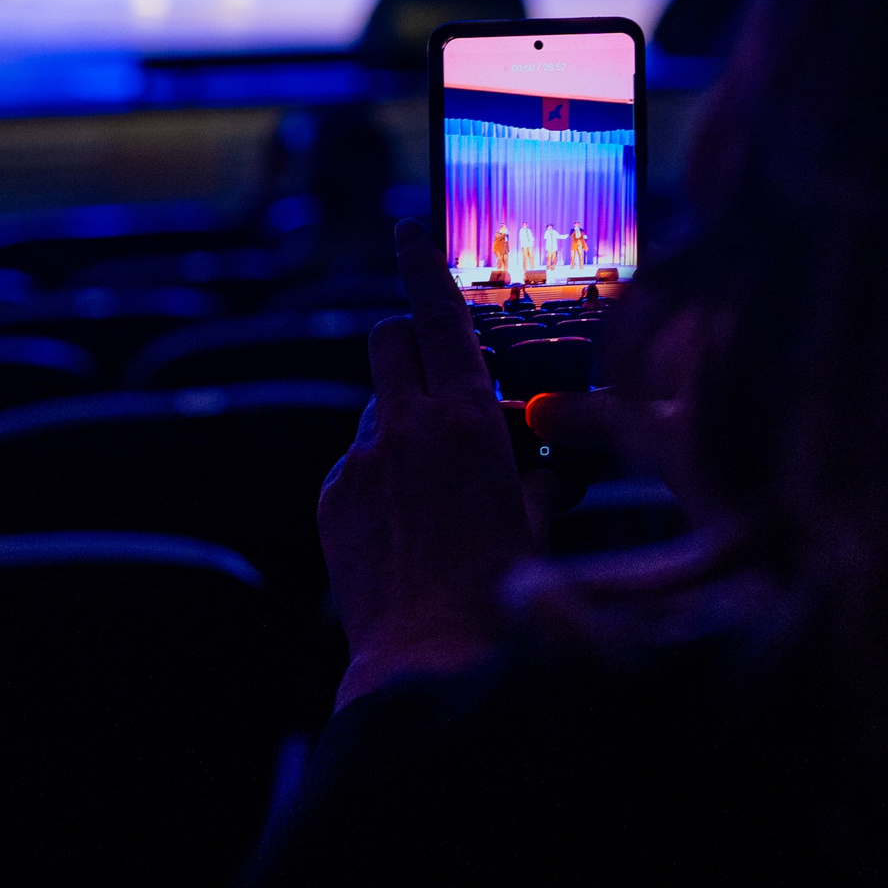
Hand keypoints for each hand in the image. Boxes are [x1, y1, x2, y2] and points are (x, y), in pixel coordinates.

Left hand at [321, 219, 533, 708]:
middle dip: (407, 340)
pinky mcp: (332, 497)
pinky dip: (381, 476)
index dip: (422, 262)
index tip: (410, 228)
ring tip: (434, 484)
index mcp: (465, 417)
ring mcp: (360, 461)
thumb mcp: (540, 517)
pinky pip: (357, 462)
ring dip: (402, 422)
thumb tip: (555, 457)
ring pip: (374, 406)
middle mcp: (405, 425)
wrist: (429, 658)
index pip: (436, 311)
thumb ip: (541, 471)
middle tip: (435, 372)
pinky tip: (406, 525)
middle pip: (387, 336)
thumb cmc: (501, 591)